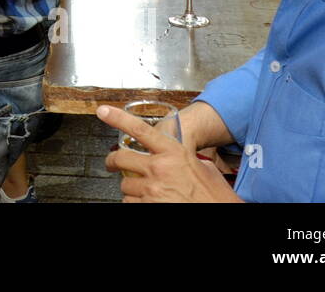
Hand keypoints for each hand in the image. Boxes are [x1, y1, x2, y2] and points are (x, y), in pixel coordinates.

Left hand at [98, 105, 240, 202]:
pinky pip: (128, 203)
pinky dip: (135, 203)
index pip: (140, 130)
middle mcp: (159, 168)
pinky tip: (149, 203)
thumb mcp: (204, 169)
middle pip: (121, 158)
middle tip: (112, 164)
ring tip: (147, 192)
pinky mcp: (148, 206)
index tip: (102, 111)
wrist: (222, 213)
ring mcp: (152, 189)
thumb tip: (175, 158)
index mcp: (173, 153)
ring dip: (132, 188)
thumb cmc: (216, 197)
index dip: (118, 118)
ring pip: (125, 185)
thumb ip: (184, 159)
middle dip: (113, 161)